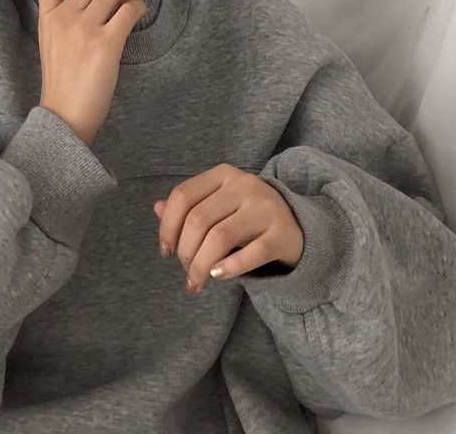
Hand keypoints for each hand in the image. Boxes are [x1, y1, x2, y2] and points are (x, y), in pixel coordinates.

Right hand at [36, 0, 144, 147]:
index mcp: (47, 18)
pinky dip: (138, 7)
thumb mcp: (53, 45)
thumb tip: (101, 1)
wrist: (65, 116)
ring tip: (135, 5)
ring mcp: (84, 29)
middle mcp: (64, 18)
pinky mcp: (106, 44)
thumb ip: (66, 21)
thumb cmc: (64, 84)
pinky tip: (138, 15)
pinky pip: (129, 10)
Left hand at [152, 163, 303, 293]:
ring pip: (220, 238)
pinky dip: (229, 268)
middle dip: (185, 252)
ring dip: (201, 265)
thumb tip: (156, 208)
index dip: (167, 226)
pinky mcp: (281, 233)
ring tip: (196, 281)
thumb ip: (189, 206)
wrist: (299, 226)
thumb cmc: (247, 217)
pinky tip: (218, 276)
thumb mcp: (218, 205)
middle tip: (186, 272)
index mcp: (223, 175)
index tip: (165, 251)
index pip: (182, 196)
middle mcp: (243, 185)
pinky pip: (251, 253)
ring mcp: (264, 208)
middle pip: (198, 220)